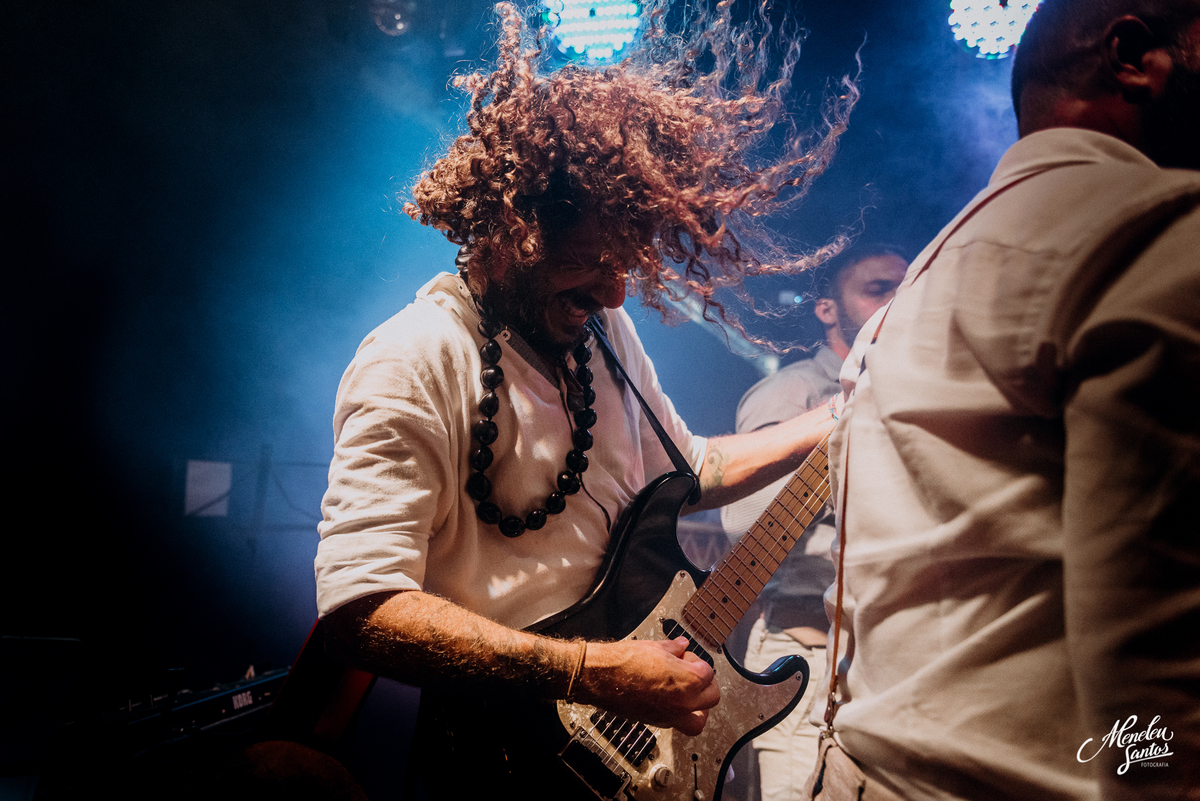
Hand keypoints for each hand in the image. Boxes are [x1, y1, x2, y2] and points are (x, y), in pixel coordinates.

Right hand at [575, 636, 719, 735]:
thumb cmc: (625, 662)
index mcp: (689, 681)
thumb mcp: (656, 647)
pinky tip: (670, 700)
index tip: (687, 658)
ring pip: (698, 720)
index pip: (708, 673)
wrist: (602, 678)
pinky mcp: (657, 722)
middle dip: (705, 684)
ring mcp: (671, 716)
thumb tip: (681, 646)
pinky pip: (678, 723)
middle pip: (711, 697)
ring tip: (692, 696)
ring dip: (699, 709)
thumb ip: (674, 648)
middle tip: (693, 674)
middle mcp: (684, 702)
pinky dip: (680, 714)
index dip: (697, 662)